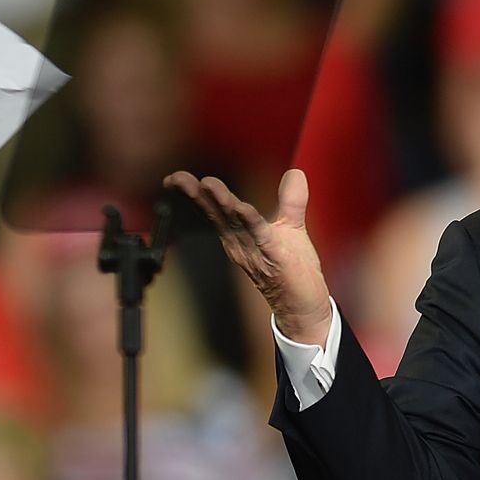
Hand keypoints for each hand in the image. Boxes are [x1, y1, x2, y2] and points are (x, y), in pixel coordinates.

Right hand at [165, 168, 332, 346]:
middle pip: (215, 214)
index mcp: (240, 234)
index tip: (176, 178)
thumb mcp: (291, 228)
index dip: (195, 193)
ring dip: (220, 203)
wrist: (303, 307)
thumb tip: (295, 172)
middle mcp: (241, 243)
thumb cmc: (294, 273)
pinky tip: (241, 207)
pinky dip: (249, 220)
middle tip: (176, 178)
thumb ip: (291, 199)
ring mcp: (255, 251)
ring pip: (232, 222)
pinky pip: (259, 235)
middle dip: (195, 195)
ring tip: (207, 184)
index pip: (215, 209)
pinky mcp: (274, 257)